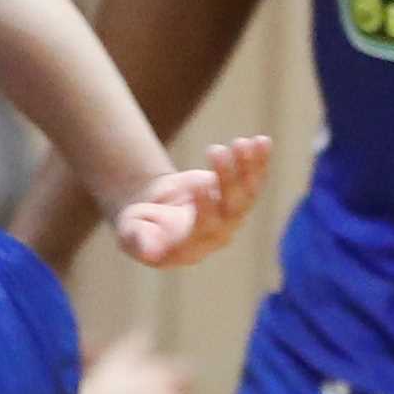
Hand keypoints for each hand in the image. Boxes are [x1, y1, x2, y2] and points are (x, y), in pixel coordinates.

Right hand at [108, 134, 274, 269]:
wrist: (154, 212)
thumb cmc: (139, 225)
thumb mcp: (131, 233)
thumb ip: (138, 241)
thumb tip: (149, 252)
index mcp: (192, 246)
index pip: (205, 226)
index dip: (206, 205)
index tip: (201, 183)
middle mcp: (217, 234)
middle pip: (231, 208)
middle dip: (227, 179)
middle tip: (217, 151)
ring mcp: (231, 215)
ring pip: (247, 193)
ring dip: (248, 167)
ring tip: (241, 143)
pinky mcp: (238, 196)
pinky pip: (253, 180)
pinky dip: (259, 162)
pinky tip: (262, 141)